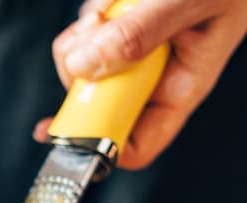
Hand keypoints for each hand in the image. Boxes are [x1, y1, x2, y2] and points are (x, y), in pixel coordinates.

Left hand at [35, 0, 246, 169]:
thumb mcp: (188, 4)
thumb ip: (138, 35)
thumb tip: (84, 67)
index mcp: (180, 89)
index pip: (135, 144)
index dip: (94, 145)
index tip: (58, 129)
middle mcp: (155, 76)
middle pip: (96, 100)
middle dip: (82, 68)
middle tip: (95, 29)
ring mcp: (138, 50)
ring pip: (86, 59)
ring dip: (90, 28)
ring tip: (117, 3)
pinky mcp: (125, 24)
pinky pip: (91, 26)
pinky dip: (97, 8)